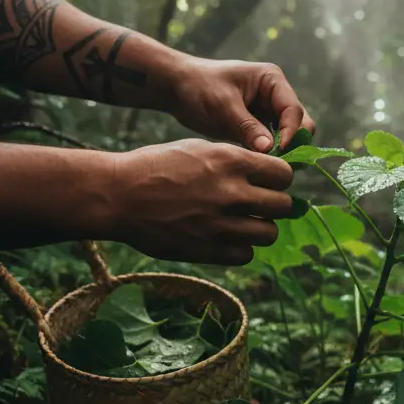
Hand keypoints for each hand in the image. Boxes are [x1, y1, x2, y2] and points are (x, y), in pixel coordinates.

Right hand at [108, 139, 292, 264]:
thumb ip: (235, 161)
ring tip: (245, 223)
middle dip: (275, 204)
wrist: (119, 195)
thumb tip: (263, 171)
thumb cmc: (157, 166)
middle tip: (260, 204)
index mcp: (231, 162)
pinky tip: (228, 238)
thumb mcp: (200, 148)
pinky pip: (246, 255)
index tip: (268, 182)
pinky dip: (241, 248)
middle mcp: (231, 193)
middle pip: (283, 206)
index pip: (284, 175)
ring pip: (269, 233)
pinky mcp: (207, 249)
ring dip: (261, 228)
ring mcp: (220, 224)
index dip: (279, 179)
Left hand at [167, 57, 315, 152]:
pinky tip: (257, 165)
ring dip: (282, 151)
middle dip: (293, 143)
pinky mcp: (258, 126)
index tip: (279, 152)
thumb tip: (269, 150)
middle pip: (299, 123)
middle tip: (277, 164)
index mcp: (272, 80)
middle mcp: (276, 95)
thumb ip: (246, 126)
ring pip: (289, 136)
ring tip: (266, 167)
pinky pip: (272, 144)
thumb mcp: (222, 105)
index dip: (291, 132)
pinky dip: (269, 155)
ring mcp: (268, 111)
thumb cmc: (198, 87)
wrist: (176, 88)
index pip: (293, 109)